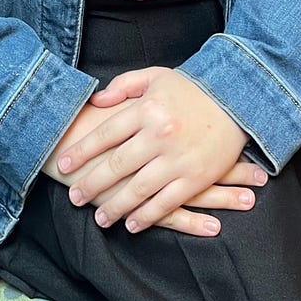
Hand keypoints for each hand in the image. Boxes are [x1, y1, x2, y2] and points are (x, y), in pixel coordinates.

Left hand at [54, 67, 248, 233]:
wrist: (237, 99)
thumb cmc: (191, 88)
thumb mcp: (155, 76)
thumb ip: (124, 86)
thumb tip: (96, 101)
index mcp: (147, 109)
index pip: (106, 134)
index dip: (82, 151)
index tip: (63, 164)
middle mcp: (160, 135)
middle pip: (117, 165)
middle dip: (91, 184)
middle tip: (74, 196)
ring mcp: (178, 159)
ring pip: (138, 190)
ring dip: (116, 207)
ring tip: (100, 218)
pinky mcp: (195, 177)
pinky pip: (166, 203)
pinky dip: (147, 217)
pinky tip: (132, 224)